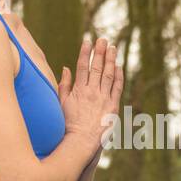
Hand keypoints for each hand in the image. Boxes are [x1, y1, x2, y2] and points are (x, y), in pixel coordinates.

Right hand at [58, 34, 121, 149]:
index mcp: (79, 90)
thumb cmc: (68, 124)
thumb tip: (66, 68)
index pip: (82, 66)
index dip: (85, 52)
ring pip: (108, 74)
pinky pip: (117, 88)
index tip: (88, 41)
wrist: (81, 141)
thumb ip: (64, 85)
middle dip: (100, 52)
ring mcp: (103, 98)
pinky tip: (118, 67)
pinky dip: (118, 76)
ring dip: (110, 60)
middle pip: (96, 67)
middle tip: (103, 39)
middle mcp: (92, 92)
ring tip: (112, 47)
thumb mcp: (61, 103)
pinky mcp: (113, 106)